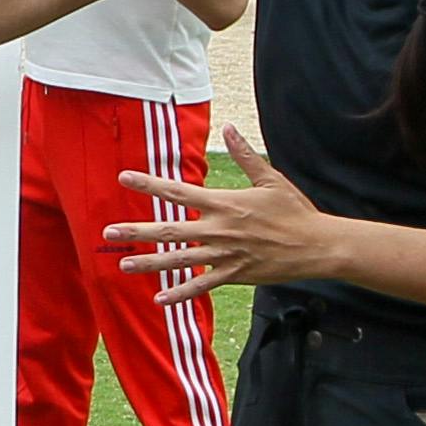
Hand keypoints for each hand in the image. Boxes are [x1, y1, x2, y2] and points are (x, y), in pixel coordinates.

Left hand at [108, 120, 339, 297]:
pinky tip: (159, 298)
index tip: (124, 178)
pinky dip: (180, 292)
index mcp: (224, 203)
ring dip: (150, 262)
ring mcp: (225, 254)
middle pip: (169, 229)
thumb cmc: (294, 210)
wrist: (317, 246)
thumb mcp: (270, 179)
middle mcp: (219, 229)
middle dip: (137, 231)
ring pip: (179, 260)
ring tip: (124, 264)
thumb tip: (230, 127)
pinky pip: (201, 285)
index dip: (149, 184)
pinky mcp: (234, 274)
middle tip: (108, 232)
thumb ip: (245, 155)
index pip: (178, 191)